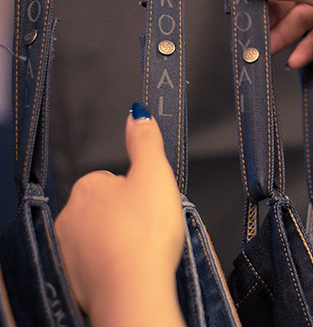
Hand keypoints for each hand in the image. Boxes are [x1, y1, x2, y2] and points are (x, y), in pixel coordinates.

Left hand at [55, 105, 185, 326]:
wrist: (135, 289)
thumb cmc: (146, 232)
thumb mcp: (155, 174)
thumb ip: (145, 140)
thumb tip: (136, 113)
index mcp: (88, 188)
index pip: (113, 182)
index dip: (136, 194)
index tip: (147, 209)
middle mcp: (70, 216)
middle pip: (105, 209)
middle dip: (124, 216)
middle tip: (145, 230)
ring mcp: (67, 249)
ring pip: (98, 236)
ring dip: (116, 240)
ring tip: (138, 250)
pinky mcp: (69, 278)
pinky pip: (92, 263)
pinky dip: (108, 265)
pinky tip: (125, 269)